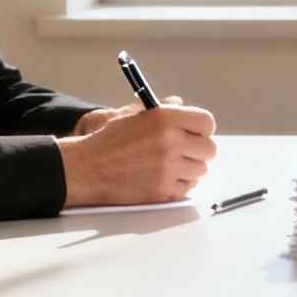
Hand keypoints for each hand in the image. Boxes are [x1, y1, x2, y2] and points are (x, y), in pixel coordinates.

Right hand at [57, 101, 215, 206]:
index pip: (206, 122)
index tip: (196, 132)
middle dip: (199, 150)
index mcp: (165, 118)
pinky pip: (187, 188)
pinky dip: (179, 184)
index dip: (202, 128)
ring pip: (200, 170)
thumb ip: (164, 107)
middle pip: (209, 149)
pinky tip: (163, 177)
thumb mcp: (134, 113)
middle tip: (187, 151)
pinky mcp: (163, 191)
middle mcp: (170, 142)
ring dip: (189, 169)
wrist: (86, 168)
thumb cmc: (108, 140)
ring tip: (171, 165)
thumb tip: (183, 105)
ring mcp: (168, 168)